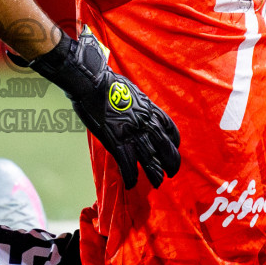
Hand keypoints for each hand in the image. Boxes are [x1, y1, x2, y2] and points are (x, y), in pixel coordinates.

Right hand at [22, 33, 180, 189]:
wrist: (92, 81)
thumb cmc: (106, 81)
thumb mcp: (130, 90)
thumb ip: (137, 104)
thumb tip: (134, 109)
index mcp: (150, 109)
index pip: (170, 129)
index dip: (173, 142)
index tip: (173, 148)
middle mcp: (146, 122)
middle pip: (165, 148)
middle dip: (170, 163)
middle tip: (170, 173)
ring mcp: (132, 133)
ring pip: (150, 160)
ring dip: (154, 174)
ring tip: (157, 183)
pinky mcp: (116, 141)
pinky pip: (127, 164)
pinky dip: (130, 176)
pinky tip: (131, 184)